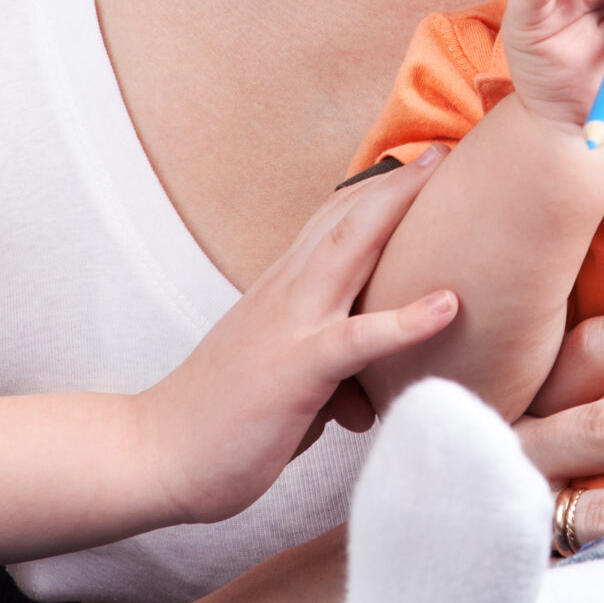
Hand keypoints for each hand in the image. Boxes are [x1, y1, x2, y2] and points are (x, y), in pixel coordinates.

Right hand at [137, 147, 458, 525]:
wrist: (154, 456)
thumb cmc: (220, 421)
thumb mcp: (281, 379)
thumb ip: (321, 372)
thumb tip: (361, 400)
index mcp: (282, 290)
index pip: (331, 223)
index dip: (374, 189)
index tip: (416, 162)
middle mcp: (286, 293)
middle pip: (347, 218)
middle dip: (397, 180)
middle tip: (444, 146)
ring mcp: (291, 326)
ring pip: (350, 251)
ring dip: (400, 210)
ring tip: (445, 178)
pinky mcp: (297, 370)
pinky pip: (357, 339)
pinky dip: (405, 320)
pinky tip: (448, 306)